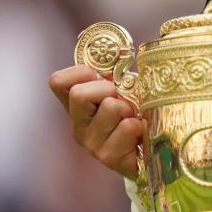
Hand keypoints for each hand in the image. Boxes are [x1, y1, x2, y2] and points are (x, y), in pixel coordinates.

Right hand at [49, 65, 143, 179]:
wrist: (154, 154)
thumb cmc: (137, 116)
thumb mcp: (124, 91)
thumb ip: (115, 76)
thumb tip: (121, 54)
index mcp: (78, 107)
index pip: (58, 82)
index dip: (80, 72)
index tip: (101, 76)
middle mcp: (79, 125)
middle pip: (79, 93)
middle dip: (108, 89)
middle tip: (123, 100)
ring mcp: (92, 143)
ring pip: (109, 107)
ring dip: (130, 108)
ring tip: (134, 119)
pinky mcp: (109, 157)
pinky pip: (127, 127)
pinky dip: (140, 125)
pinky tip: (140, 134)